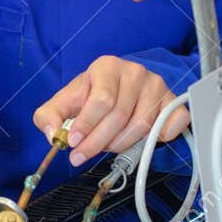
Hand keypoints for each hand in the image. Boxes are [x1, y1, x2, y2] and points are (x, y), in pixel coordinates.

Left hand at [33, 58, 190, 165]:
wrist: (118, 89)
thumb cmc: (90, 96)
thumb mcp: (64, 103)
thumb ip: (48, 116)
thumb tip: (53, 134)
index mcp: (107, 66)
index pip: (101, 100)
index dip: (87, 126)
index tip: (74, 144)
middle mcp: (135, 72)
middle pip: (120, 116)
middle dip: (98, 142)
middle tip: (83, 156)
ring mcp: (157, 85)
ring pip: (142, 126)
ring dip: (121, 144)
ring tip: (107, 144)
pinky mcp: (172, 101)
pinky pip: (171, 124)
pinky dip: (159, 139)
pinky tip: (142, 141)